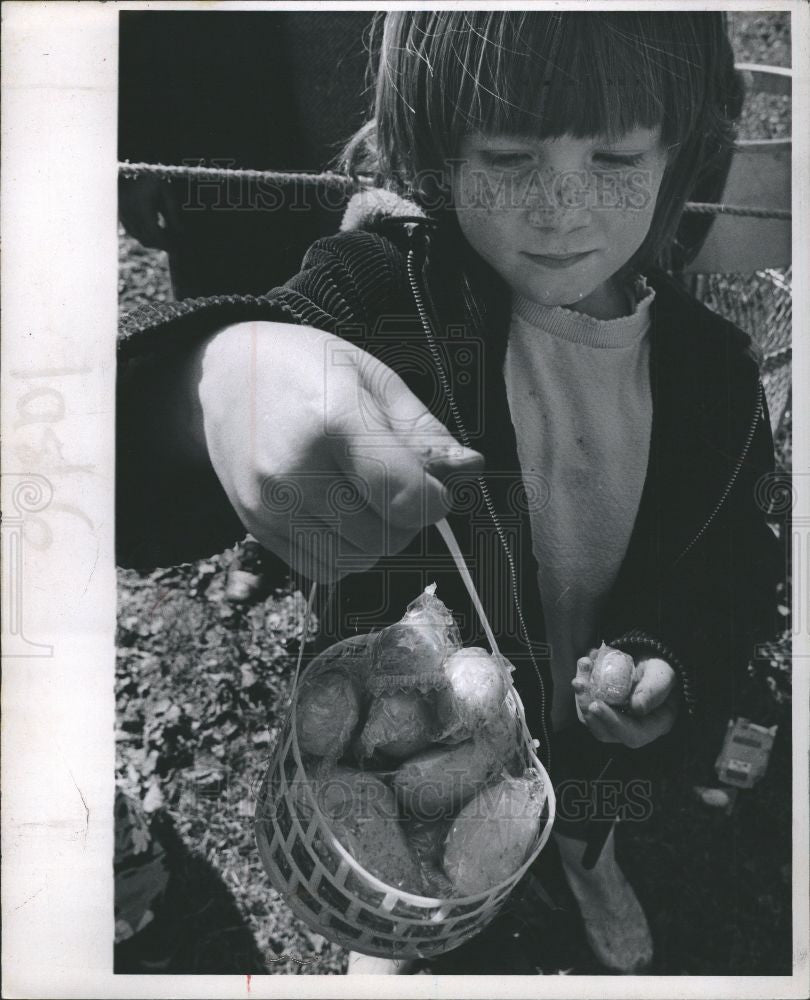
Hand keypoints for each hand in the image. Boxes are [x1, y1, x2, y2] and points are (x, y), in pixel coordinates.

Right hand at [118, 175, 180, 249]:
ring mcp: (123, 215)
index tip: (177, 247)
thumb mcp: (165, 191)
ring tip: (168, 236)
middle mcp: (130, 214)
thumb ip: (173, 212)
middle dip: (162, 244)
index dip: (166, 243)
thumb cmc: (150, 177)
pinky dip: (145, 235)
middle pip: (147, 239)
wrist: (130, 168)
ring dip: (154, 241)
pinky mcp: (121, 215)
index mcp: (141, 207)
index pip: (155, 234)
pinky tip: (156, 229)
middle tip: (175, 244)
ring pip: (140, 237)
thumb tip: (181, 232)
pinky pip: (134, 232)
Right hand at [193, 321, 483, 581]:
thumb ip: (424, 432)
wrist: (222, 376)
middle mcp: (293, 471)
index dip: (435, 501)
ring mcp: (268, 505)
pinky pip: (324, 568)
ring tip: (367, 497)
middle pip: (385, 536)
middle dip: (409, 520)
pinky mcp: (255, 528)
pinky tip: (339, 514)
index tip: (436, 486)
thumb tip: (472, 469)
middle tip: (400, 485)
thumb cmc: (307, 368)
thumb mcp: (374, 379)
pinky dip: (346, 552)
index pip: (404, 496)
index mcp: (331, 420)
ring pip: (357, 560)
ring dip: (379, 539)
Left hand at [572, 649, 679, 747]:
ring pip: (590, 716)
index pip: (632, 736)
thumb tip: (636, 708)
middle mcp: (632, 728)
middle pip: (604, 732)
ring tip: (583, 664)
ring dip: (581, 692)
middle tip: (579, 682)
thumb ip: (654, 690)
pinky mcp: (602, 708)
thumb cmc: (662, 668)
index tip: (596, 704)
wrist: (651, 656)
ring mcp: (615, 719)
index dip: (611, 722)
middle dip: (587, 707)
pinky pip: (586, 702)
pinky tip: (586, 663)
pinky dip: (583, 683)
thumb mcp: (663, 675)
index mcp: (654, 725)